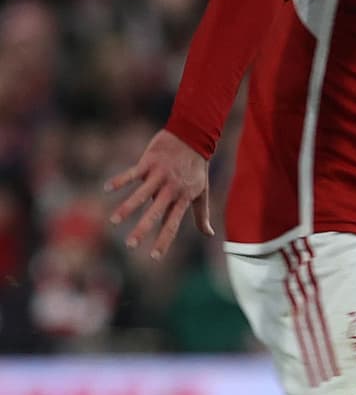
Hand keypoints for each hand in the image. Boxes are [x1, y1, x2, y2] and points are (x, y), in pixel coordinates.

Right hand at [105, 130, 213, 259]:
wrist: (193, 137)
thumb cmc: (196, 168)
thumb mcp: (202, 192)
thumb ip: (202, 215)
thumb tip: (209, 234)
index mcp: (182, 198)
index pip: (172, 224)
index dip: (164, 241)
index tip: (154, 257)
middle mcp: (171, 189)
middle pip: (156, 213)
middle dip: (143, 230)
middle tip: (130, 245)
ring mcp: (159, 176)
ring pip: (141, 195)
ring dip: (127, 208)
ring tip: (113, 221)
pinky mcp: (149, 162)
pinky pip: (132, 173)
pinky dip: (120, 180)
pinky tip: (107, 188)